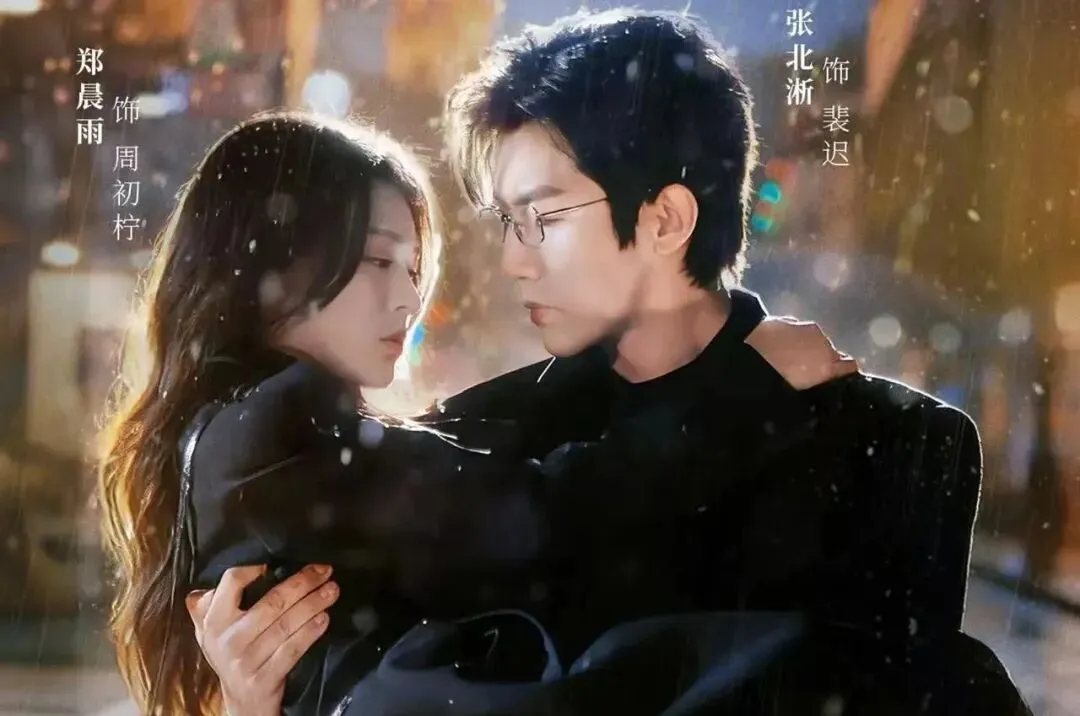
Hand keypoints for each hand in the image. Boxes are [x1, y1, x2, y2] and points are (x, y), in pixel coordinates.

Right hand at [186, 564, 339, 715]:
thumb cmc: (232, 654)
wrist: (241, 703)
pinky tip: (324, 619)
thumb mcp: (210, 631)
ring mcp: (246, 661)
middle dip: (303, 583)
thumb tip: (212, 581)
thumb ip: (207, 606)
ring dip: (313, 603)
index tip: (279, 562)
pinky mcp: (264, 680)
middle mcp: (227, 639)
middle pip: (271, 602)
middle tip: (325, 571)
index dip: (255, 568)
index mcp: (212, 621)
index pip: (231, 582)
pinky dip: (310, 632)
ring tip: (332, 590)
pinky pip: (292, 650)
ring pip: (286, 625)